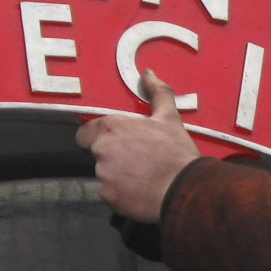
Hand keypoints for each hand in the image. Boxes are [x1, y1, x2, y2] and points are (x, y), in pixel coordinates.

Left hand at [75, 70, 200, 223]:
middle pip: (97, 153)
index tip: (116, 141)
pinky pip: (110, 192)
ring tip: (142, 175)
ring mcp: (103, 174)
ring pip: (104, 173)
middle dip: (112, 156)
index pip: (86, 132)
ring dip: (117, 175)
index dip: (98, 136)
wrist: (185, 189)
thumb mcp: (170, 118)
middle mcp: (102, 149)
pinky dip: (121, 193)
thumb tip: (149, 75)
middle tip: (137, 159)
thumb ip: (157, 93)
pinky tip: (140, 189)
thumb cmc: (176, 154)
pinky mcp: (108, 195)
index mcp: (113, 127)